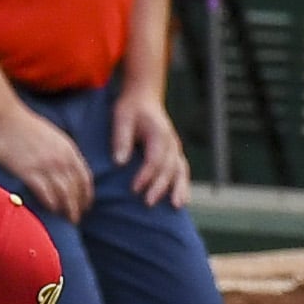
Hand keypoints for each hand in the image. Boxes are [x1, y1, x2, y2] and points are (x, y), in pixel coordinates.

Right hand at [0, 100, 96, 222]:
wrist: (3, 117)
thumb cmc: (23, 125)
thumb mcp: (51, 135)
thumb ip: (60, 152)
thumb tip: (63, 168)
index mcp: (68, 149)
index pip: (85, 178)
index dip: (86, 195)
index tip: (85, 205)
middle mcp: (61, 158)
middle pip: (76, 189)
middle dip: (78, 206)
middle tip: (75, 219)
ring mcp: (46, 165)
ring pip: (64, 194)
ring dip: (67, 210)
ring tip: (66, 220)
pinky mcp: (29, 171)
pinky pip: (46, 193)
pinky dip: (51, 204)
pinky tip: (50, 210)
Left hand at [109, 75, 190, 211]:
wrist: (144, 98)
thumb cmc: (130, 108)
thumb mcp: (122, 118)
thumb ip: (121, 139)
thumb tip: (119, 162)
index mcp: (159, 133)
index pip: (155, 159)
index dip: (146, 175)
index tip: (134, 189)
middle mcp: (171, 142)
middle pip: (169, 168)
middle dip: (160, 187)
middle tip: (148, 203)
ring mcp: (175, 148)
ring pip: (181, 171)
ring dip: (179, 189)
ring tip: (176, 206)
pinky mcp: (174, 154)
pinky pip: (182, 171)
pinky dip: (183, 185)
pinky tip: (181, 201)